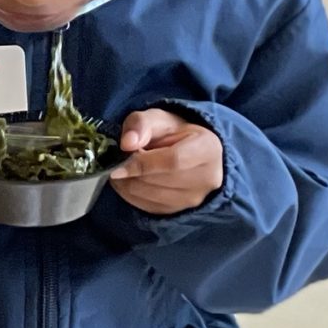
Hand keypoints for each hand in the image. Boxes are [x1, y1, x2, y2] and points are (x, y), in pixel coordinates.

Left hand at [109, 109, 223, 215]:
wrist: (186, 149)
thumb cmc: (171, 132)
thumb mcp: (156, 118)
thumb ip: (141, 125)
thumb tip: (127, 143)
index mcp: (208, 149)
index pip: (173, 161)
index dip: (142, 164)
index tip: (119, 164)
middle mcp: (208, 177)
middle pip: (160, 181)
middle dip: (132, 172)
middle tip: (119, 161)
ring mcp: (196, 197)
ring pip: (152, 196)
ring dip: (128, 184)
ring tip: (123, 168)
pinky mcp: (180, 210)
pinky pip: (148, 206)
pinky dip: (131, 194)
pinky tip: (129, 180)